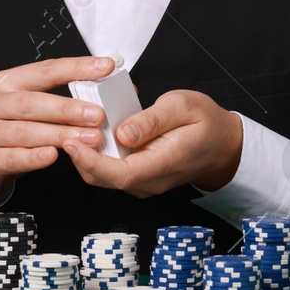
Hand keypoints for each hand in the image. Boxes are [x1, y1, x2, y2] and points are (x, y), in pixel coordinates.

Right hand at [0, 54, 115, 209]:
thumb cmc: (3, 134)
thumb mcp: (22, 111)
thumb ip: (52, 104)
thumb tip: (97, 100)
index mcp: (5, 83)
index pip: (43, 71)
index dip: (75, 67)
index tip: (105, 66)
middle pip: (31, 102)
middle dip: (67, 107)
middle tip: (98, 114)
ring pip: (24, 131)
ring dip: (59, 134)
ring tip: (89, 138)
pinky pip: (11, 157)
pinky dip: (33, 157)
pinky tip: (53, 156)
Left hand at [62, 89, 242, 197]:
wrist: (222, 144)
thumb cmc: (205, 122)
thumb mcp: (182, 107)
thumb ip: (152, 120)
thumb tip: (123, 133)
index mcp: (163, 163)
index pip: (119, 174)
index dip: (91, 161)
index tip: (71, 141)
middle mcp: (150, 181)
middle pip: (103, 178)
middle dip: (80, 156)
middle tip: (67, 127)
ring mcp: (143, 182)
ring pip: (103, 176)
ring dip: (86, 154)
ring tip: (80, 125)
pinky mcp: (138, 177)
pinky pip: (110, 170)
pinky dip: (97, 153)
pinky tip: (96, 130)